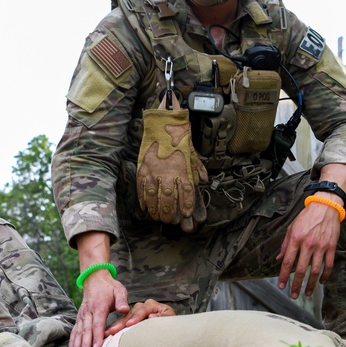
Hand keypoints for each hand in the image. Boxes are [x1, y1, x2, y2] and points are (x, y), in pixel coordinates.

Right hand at [68, 270, 129, 346]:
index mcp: (98, 306)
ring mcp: (82, 315)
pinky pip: (74, 331)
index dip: (96, 337)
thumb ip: (121, 300)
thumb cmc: (110, 286)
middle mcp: (88, 312)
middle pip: (86, 331)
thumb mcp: (119, 290)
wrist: (95, 278)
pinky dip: (72, 342)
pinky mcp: (79, 318)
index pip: (97, 324)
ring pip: (78, 333)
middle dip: (84, 346)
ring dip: (76, 346)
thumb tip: (124, 309)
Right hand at [104, 298, 176, 335]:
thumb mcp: (169, 320)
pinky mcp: (132, 318)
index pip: (143, 309)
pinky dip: (116, 328)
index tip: (130, 324)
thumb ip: (162, 318)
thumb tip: (151, 316)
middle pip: (131, 313)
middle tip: (114, 330)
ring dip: (117, 326)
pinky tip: (108, 333)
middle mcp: (143, 307)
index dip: (136, 317)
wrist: (169, 329)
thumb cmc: (171, 326)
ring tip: (108, 333)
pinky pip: (123, 323)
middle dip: (122, 322)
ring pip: (125, 317)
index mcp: (153, 305)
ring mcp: (136, 312)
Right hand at [136, 107, 207, 231]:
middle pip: (168, 200)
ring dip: (156, 211)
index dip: (186, 206)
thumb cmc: (178, 140)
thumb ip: (198, 169)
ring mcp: (153, 172)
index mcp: (181, 170)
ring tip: (158, 218)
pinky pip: (142, 189)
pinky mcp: (142, 170)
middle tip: (170, 221)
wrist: (162, 125)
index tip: (186, 215)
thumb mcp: (192, 153)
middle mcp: (167, 173)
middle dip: (169, 214)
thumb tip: (204, 181)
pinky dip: (143, 201)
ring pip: (153, 198)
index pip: (185, 193)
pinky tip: (145, 209)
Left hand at [276, 198, 341, 297]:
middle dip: (296, 285)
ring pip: (315, 270)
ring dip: (310, 284)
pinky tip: (321, 282)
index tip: (281, 286)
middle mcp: (308, 245)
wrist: (325, 206)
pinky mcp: (331, 247)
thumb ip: (285, 245)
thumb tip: (278, 259)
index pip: (287, 262)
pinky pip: (329, 265)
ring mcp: (321, 247)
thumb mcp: (291, 228)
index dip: (283, 276)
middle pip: (301, 270)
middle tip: (293, 295)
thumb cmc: (306, 217)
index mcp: (296, 240)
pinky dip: (325, 276)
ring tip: (306, 293)